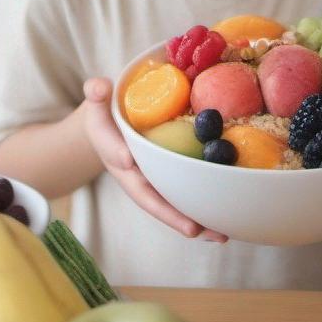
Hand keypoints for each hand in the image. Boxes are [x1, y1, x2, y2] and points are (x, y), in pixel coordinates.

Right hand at [81, 78, 228, 241]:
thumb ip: (96, 93)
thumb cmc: (106, 115)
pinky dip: (201, 213)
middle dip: (170, 214)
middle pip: (149, 197)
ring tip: (220, 235)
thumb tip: (98, 86)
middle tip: (193, 229)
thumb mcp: (97, 102)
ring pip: (170, 206)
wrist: (107, 132)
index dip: (122, 157)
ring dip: (194, 222)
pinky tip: (225, 226)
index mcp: (113, 153)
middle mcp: (131, 176)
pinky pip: (182, 200)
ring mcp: (149, 183)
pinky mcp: (165, 184)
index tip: (129, 161)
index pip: (117, 156)